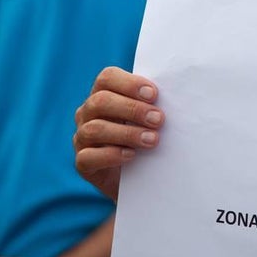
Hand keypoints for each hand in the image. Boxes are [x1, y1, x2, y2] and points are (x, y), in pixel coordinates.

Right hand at [74, 66, 163, 200]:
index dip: (129, 83)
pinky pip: (88, 157)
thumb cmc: (147, 139)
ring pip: (94, 129)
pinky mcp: (82, 163)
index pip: (107, 78)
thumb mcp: (150, 119)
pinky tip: (132, 156)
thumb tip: (174, 97)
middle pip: (101, 101)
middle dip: (132, 109)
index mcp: (103, 94)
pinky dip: (111, 155)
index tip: (154, 94)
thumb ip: (153, 105)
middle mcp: (87, 113)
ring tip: (152, 140)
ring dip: (127, 133)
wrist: (140, 178)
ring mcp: (82, 138)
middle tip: (159, 120)